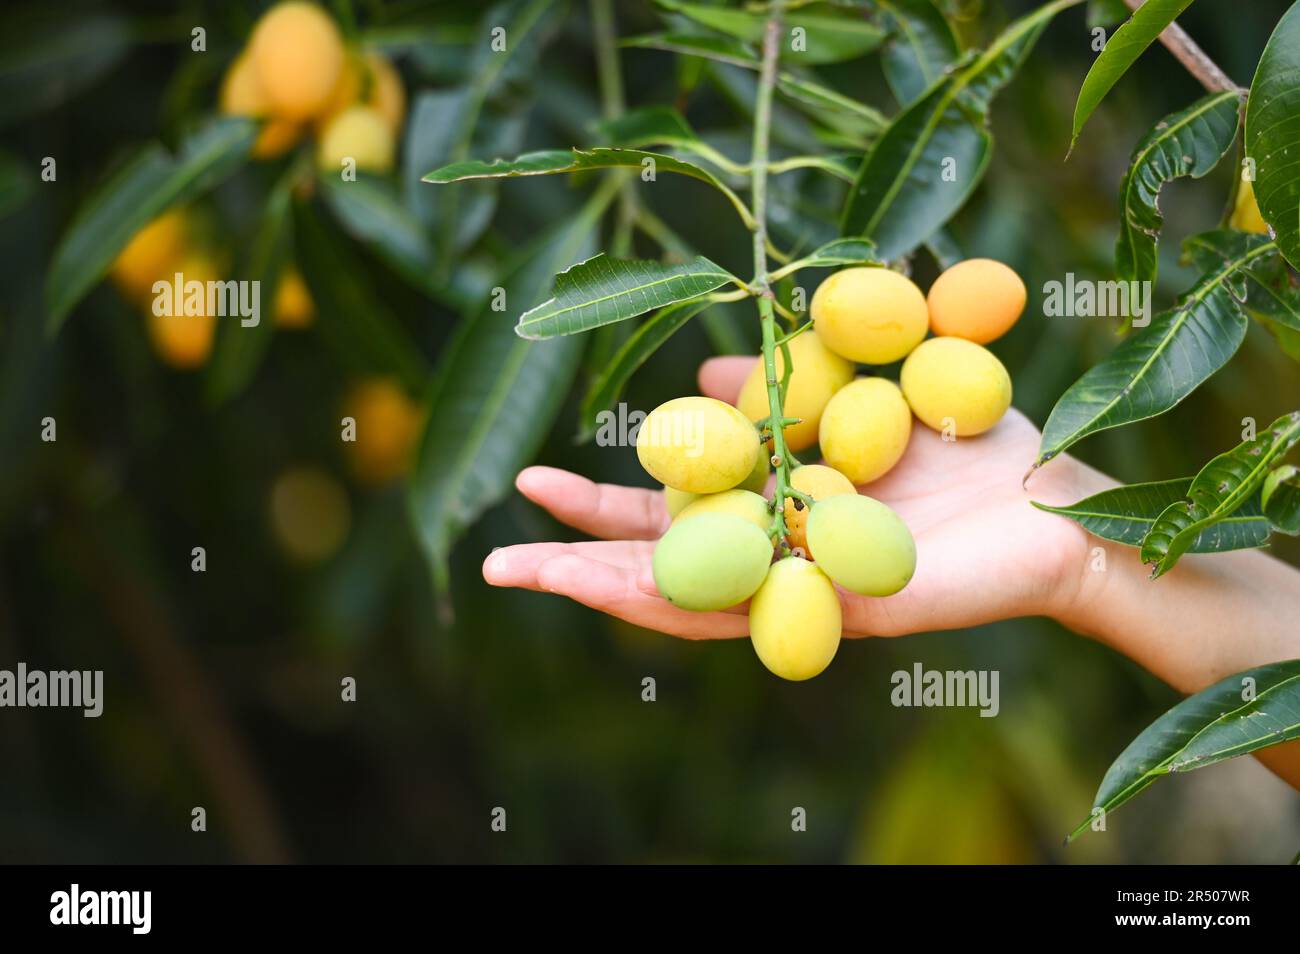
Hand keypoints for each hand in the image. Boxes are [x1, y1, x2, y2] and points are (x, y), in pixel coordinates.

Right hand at [483, 357, 1114, 638]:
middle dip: (576, 560)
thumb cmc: (962, 446)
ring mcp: (804, 593)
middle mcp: (777, 559)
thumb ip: (780, 387)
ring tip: (528, 575)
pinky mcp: (844, 613)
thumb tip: (701, 370)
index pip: (670, 519)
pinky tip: (623, 587)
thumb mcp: (853, 391)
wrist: (1054, 500)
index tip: (535, 481)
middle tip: (497, 555)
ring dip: (603, 588)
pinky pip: (756, 610)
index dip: (600, 508)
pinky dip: (687, 601)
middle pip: (660, 570)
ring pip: (686, 604)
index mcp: (775, 512)